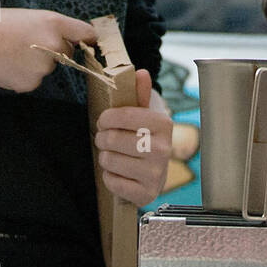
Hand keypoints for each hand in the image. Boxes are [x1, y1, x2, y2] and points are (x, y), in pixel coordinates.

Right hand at [0, 8, 97, 92]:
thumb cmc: (1, 24)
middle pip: (67, 53)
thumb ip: (58, 28)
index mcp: (55, 24)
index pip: (87, 33)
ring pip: (48, 67)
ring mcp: (43, 68)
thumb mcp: (34, 16)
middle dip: (55, 50)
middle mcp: (55, 47)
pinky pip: (34, 79)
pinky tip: (9, 64)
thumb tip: (77, 42)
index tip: (93, 43)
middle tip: (28, 41)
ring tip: (13, 52)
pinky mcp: (31, 84)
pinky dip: (24, 74)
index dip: (90, 39)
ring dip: (37, 63)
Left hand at [94, 69, 173, 206]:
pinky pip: (112, 182)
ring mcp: (155, 173)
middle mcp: (163, 149)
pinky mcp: (146, 194)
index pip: (124, 115)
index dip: (106, 118)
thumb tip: (141, 73)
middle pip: (113, 139)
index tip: (104, 121)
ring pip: (110, 160)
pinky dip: (109, 177)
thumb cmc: (144, 138)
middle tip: (105, 139)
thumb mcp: (144, 114)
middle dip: (102, 138)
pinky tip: (118, 172)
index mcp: (164, 124)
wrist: (155, 171)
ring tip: (113, 155)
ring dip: (105, 157)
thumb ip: (139, 94)